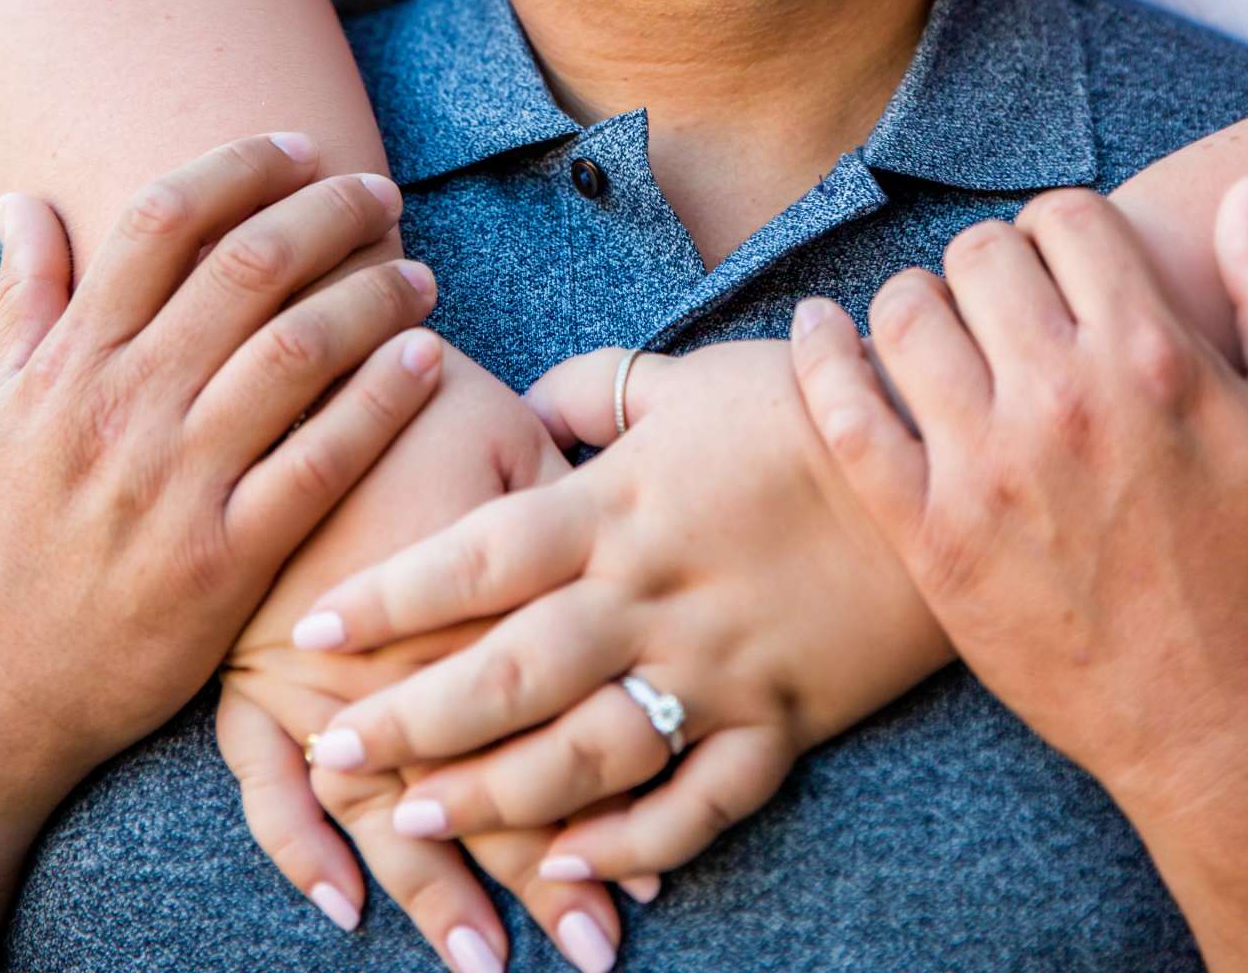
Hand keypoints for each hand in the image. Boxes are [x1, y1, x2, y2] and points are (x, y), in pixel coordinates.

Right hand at [0, 135, 440, 833]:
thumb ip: (26, 300)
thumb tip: (24, 197)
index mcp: (68, 364)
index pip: (158, 222)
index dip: (237, 167)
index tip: (299, 146)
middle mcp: (119, 409)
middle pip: (244, 268)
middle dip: (327, 213)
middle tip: (381, 193)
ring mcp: (172, 488)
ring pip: (293, 352)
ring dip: (371, 296)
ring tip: (417, 273)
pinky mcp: (221, 565)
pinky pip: (320, 463)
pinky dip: (381, 402)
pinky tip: (427, 362)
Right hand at [221, 347, 634, 972]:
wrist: (281, 356)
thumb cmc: (414, 385)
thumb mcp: (513, 436)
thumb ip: (576, 522)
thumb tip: (650, 580)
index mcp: (477, 612)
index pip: (554, 736)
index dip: (609, 809)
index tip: (654, 882)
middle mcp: (397, 670)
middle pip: (480, 796)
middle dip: (543, 881)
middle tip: (595, 951)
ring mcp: (314, 687)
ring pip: (385, 816)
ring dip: (437, 896)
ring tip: (487, 964)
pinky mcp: (245, 681)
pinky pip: (267, 791)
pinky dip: (300, 853)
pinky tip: (339, 909)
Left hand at [286, 338, 950, 882]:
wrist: (939, 459)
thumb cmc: (804, 406)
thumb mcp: (687, 377)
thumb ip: (590, 392)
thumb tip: (517, 409)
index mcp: (621, 503)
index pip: (479, 554)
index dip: (388, 595)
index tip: (308, 629)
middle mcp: (653, 593)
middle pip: (510, 670)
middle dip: (410, 719)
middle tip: (329, 752)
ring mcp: (717, 666)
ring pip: (587, 752)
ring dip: (496, 794)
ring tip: (414, 819)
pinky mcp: (780, 720)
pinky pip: (701, 804)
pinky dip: (635, 847)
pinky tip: (571, 870)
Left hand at [790, 177, 1247, 817]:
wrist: (1226, 722)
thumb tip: (1247, 189)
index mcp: (1152, 356)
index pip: (1065, 216)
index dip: (1064, 230)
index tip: (1066, 270)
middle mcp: (1062, 398)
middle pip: (979, 252)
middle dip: (994, 265)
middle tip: (1006, 311)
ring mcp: (987, 468)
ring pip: (905, 312)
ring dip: (919, 306)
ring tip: (942, 337)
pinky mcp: (930, 535)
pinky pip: (843, 416)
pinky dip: (820, 357)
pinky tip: (818, 329)